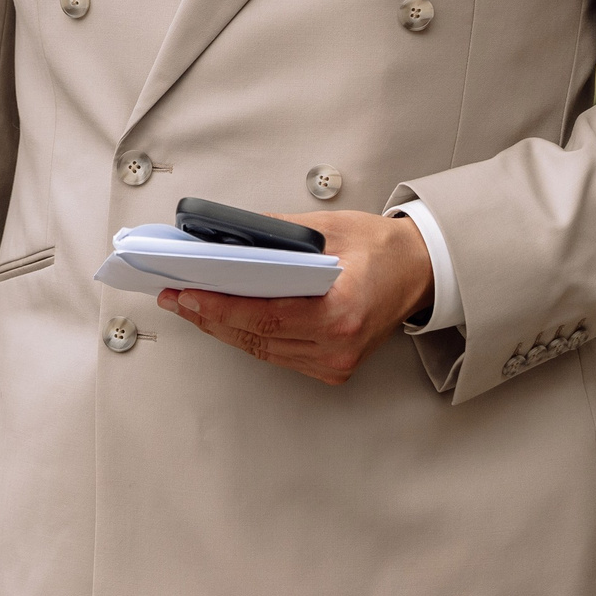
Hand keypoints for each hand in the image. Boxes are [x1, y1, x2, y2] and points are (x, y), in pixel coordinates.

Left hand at [157, 209, 433, 386]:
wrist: (420, 272)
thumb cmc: (382, 249)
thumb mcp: (328, 228)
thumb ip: (276, 234)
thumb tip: (226, 236)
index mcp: (340, 313)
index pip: (264, 316)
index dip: (219, 307)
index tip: (187, 293)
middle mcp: (338, 346)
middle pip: (256, 338)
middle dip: (208, 316)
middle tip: (175, 297)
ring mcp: (336, 362)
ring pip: (262, 350)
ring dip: (223, 328)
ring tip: (189, 305)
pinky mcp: (333, 367)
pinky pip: (278, 354)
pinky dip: (248, 336)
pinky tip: (223, 318)